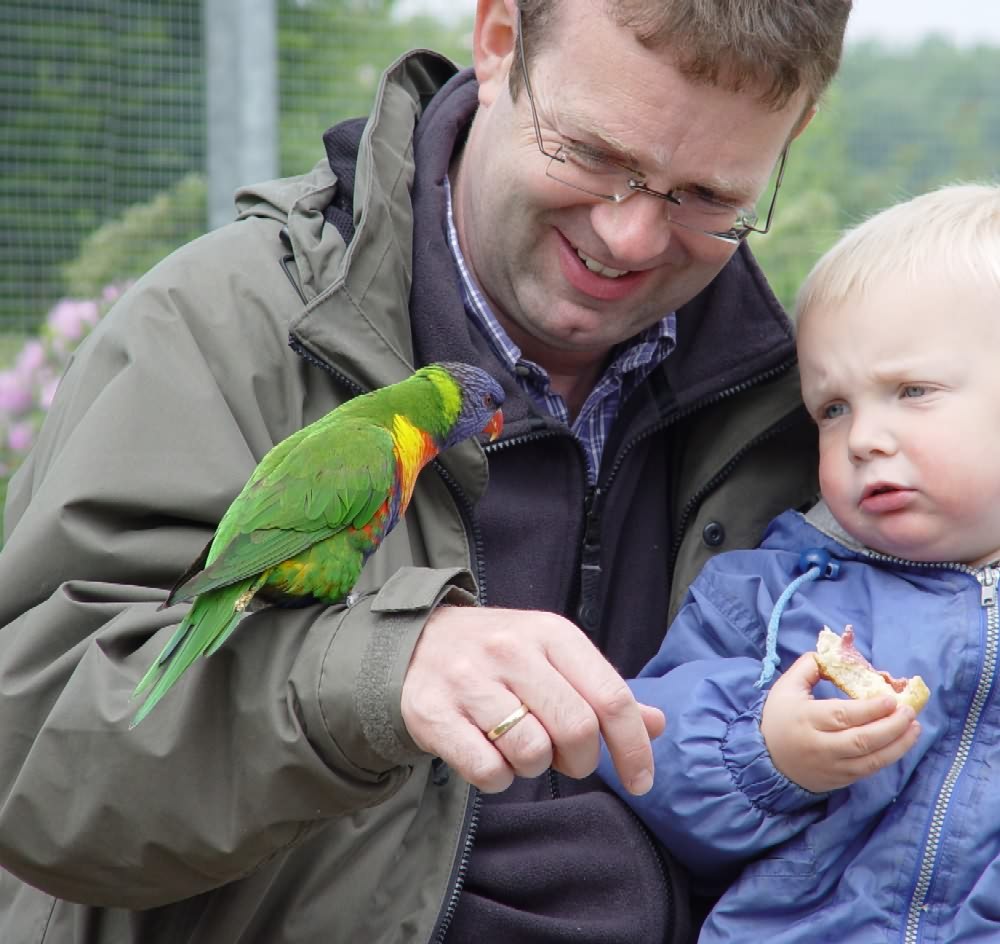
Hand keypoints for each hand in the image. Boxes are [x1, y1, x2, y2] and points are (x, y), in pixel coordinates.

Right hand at [400, 606, 664, 794]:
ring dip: (534, 766)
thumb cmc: (499, 656)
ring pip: (532, 753)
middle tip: (565, 759)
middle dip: (581, 760)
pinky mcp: (434, 713)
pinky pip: (487, 771)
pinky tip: (488, 754)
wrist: (414, 644)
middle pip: (577, 729)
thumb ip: (603, 691)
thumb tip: (657, 724)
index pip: (611, 696)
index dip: (634, 747)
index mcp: (551, 633)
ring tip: (519, 746)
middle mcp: (511, 650)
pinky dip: (497, 777)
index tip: (641, 781)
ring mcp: (470, 680)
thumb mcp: (553, 657)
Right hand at [760, 653, 920, 792]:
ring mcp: (831, 766)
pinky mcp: (839, 780)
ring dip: (898, 744)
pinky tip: (901, 743)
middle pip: (862, 740)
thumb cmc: (778, 717)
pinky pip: (869, 771)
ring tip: (915, 728)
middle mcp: (820, 746)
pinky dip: (888, 757)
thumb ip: (809, 667)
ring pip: (871, 760)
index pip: (843, 715)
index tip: (891, 698)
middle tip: (909, 712)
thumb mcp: (786, 687)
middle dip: (891, 726)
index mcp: (806, 719)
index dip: (871, 708)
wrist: (766, 758)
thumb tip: (835, 654)